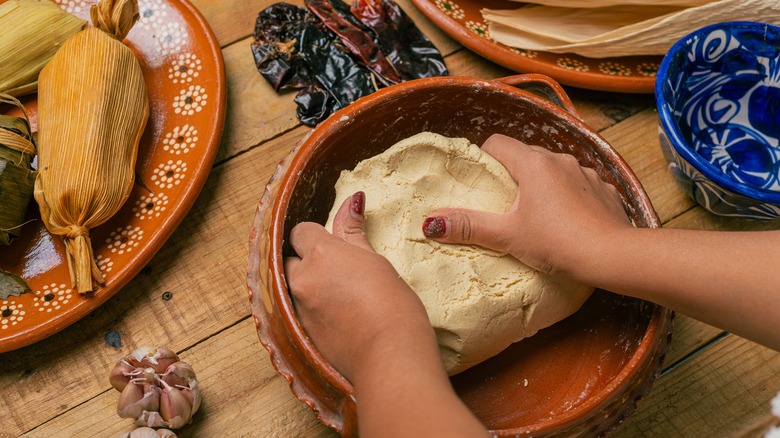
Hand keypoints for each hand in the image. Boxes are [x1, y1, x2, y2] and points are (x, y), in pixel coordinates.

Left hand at [284, 192, 434, 381]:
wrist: (389, 356)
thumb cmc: (393, 305)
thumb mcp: (375, 261)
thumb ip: (354, 232)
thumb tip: (352, 200)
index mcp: (321, 254)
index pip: (301, 231)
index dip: (316, 235)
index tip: (335, 246)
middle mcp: (302, 279)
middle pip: (289, 259)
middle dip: (306, 262)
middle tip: (336, 271)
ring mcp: (298, 308)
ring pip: (292, 286)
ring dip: (307, 286)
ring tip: (337, 295)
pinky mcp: (301, 333)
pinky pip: (296, 311)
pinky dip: (310, 309)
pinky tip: (335, 315)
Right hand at [422, 134, 631, 280]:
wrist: (613, 257)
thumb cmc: (556, 243)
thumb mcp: (507, 236)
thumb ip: (469, 226)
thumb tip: (430, 223)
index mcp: (533, 163)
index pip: (498, 143)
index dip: (484, 158)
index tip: (479, 181)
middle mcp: (560, 159)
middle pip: (525, 155)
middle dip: (512, 174)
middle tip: (502, 203)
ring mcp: (586, 172)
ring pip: (554, 170)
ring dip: (542, 184)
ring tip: (536, 214)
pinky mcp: (604, 189)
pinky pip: (579, 184)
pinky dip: (569, 196)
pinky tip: (568, 220)